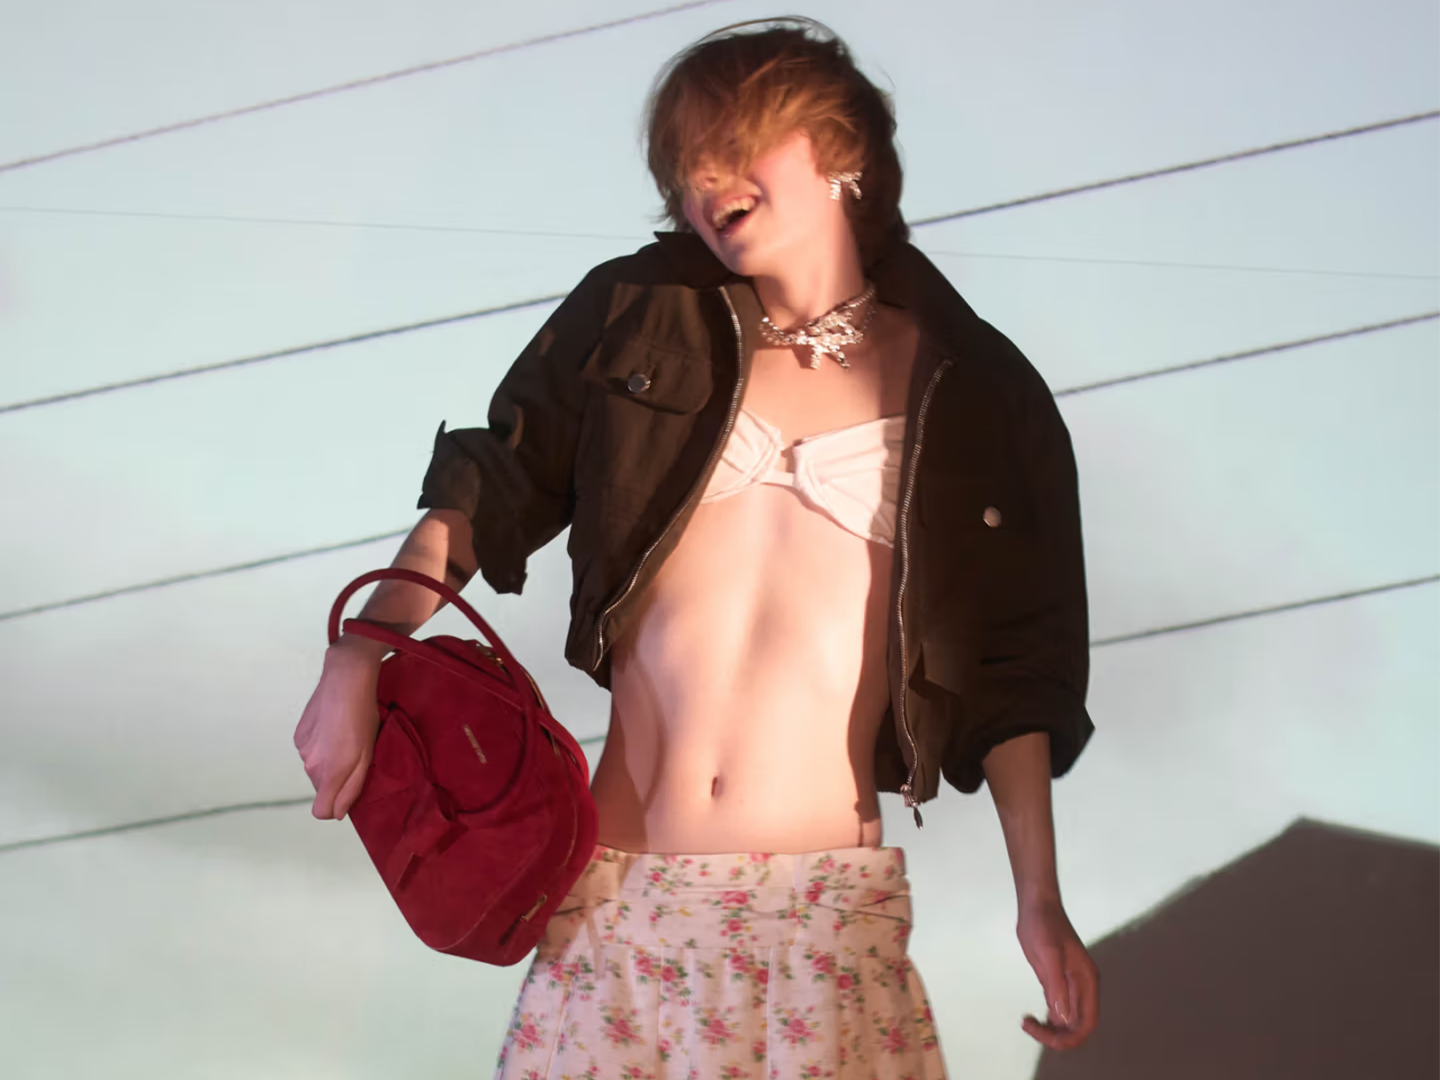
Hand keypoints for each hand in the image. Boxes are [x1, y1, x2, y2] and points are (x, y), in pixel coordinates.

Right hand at [293, 642, 381, 819]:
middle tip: (354, 755)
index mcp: (328, 773)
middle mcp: (309, 765)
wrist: (345, 680)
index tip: (347, 793)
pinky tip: (332, 727)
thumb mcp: (367, 756)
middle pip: (321, 787)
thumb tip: (337, 814)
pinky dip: (320, 745)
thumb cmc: (363, 717)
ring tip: (345, 737)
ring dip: (328, 760)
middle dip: (335, 779)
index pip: (321, 811)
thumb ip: (351, 789)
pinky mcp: (298, 734)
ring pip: (315, 768)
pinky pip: (309, 751)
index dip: (334, 806)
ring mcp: (301, 749)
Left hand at [1017, 896, 1098, 1049]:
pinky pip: (1057, 1010)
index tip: (1048, 1037)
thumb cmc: (1044, 924)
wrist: (1036, 905)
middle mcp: (1082, 986)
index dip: (1072, 1037)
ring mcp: (1069, 985)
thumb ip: (1056, 985)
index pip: (1088, 1021)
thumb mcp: (1049, 954)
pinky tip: (1030, 1018)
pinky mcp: (1055, 981)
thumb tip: (1063, 1018)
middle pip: (1077, 1025)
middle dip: (1058, 1035)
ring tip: (1027, 1022)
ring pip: (1067, 1020)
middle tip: (1030, 1027)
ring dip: (1050, 1029)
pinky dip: (1047, 1019)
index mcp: (1087, 981)